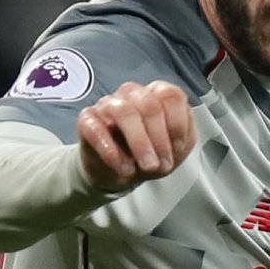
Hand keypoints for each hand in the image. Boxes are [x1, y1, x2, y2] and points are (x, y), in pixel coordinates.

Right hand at [77, 80, 195, 192]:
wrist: (120, 174)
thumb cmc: (149, 155)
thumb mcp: (175, 151)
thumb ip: (183, 138)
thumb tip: (177, 136)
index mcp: (156, 95)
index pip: (170, 95)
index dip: (177, 123)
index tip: (177, 149)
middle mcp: (132, 94)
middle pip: (149, 104)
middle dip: (158, 138)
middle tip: (161, 166)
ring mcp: (108, 104)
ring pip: (124, 111)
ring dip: (139, 143)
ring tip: (146, 167)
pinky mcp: (87, 121)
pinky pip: (96, 128)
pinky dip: (111, 150)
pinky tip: (123, 168)